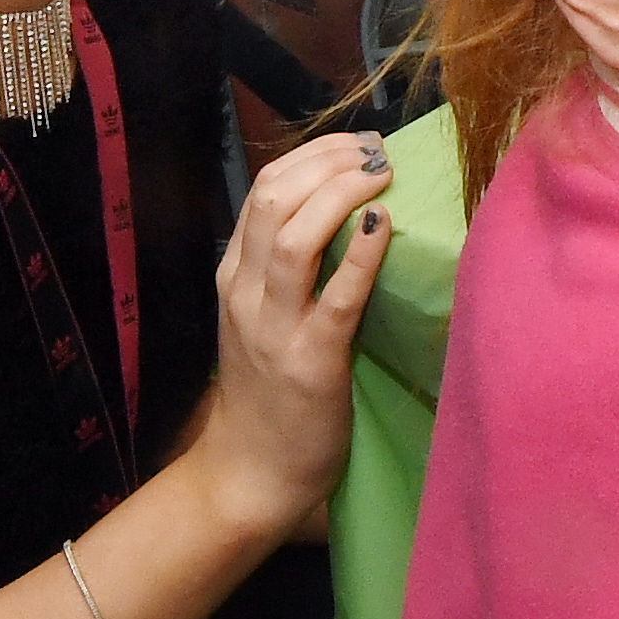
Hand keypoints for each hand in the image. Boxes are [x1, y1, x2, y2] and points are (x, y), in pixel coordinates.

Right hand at [198, 131, 395, 540]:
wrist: (249, 473)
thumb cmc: (270, 392)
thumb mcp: (262, 317)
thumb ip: (289, 268)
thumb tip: (350, 210)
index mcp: (234, 275)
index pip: (264, 189)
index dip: (314, 155)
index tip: (358, 144)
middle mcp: (245, 293)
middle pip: (274, 198)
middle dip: (330, 162)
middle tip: (378, 153)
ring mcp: (274, 328)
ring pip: (294, 237)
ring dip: (343, 194)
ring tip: (382, 176)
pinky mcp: (310, 364)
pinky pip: (336, 298)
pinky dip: (361, 255)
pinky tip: (384, 226)